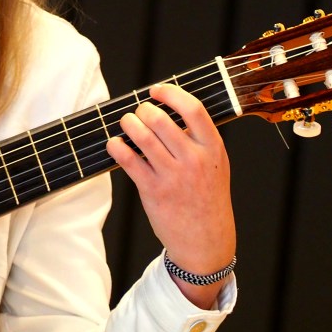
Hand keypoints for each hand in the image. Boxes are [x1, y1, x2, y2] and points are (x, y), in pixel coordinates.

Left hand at [107, 82, 235, 308]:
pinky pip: (129, 161)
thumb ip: (199, 138)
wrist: (206, 240)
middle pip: (160, 120)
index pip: (193, 109)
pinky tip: (115, 143)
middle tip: (139, 112)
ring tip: (127, 123)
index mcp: (212, 148)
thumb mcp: (216, 164)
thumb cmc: (208, 196)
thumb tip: (169, 108)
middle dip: (143, 110)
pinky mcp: (153, 192)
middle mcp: (194, 160)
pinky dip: (117, 147)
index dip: (171, 93)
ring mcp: (173, 177)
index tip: (156, 91)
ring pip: (142, 138)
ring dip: (129, 124)